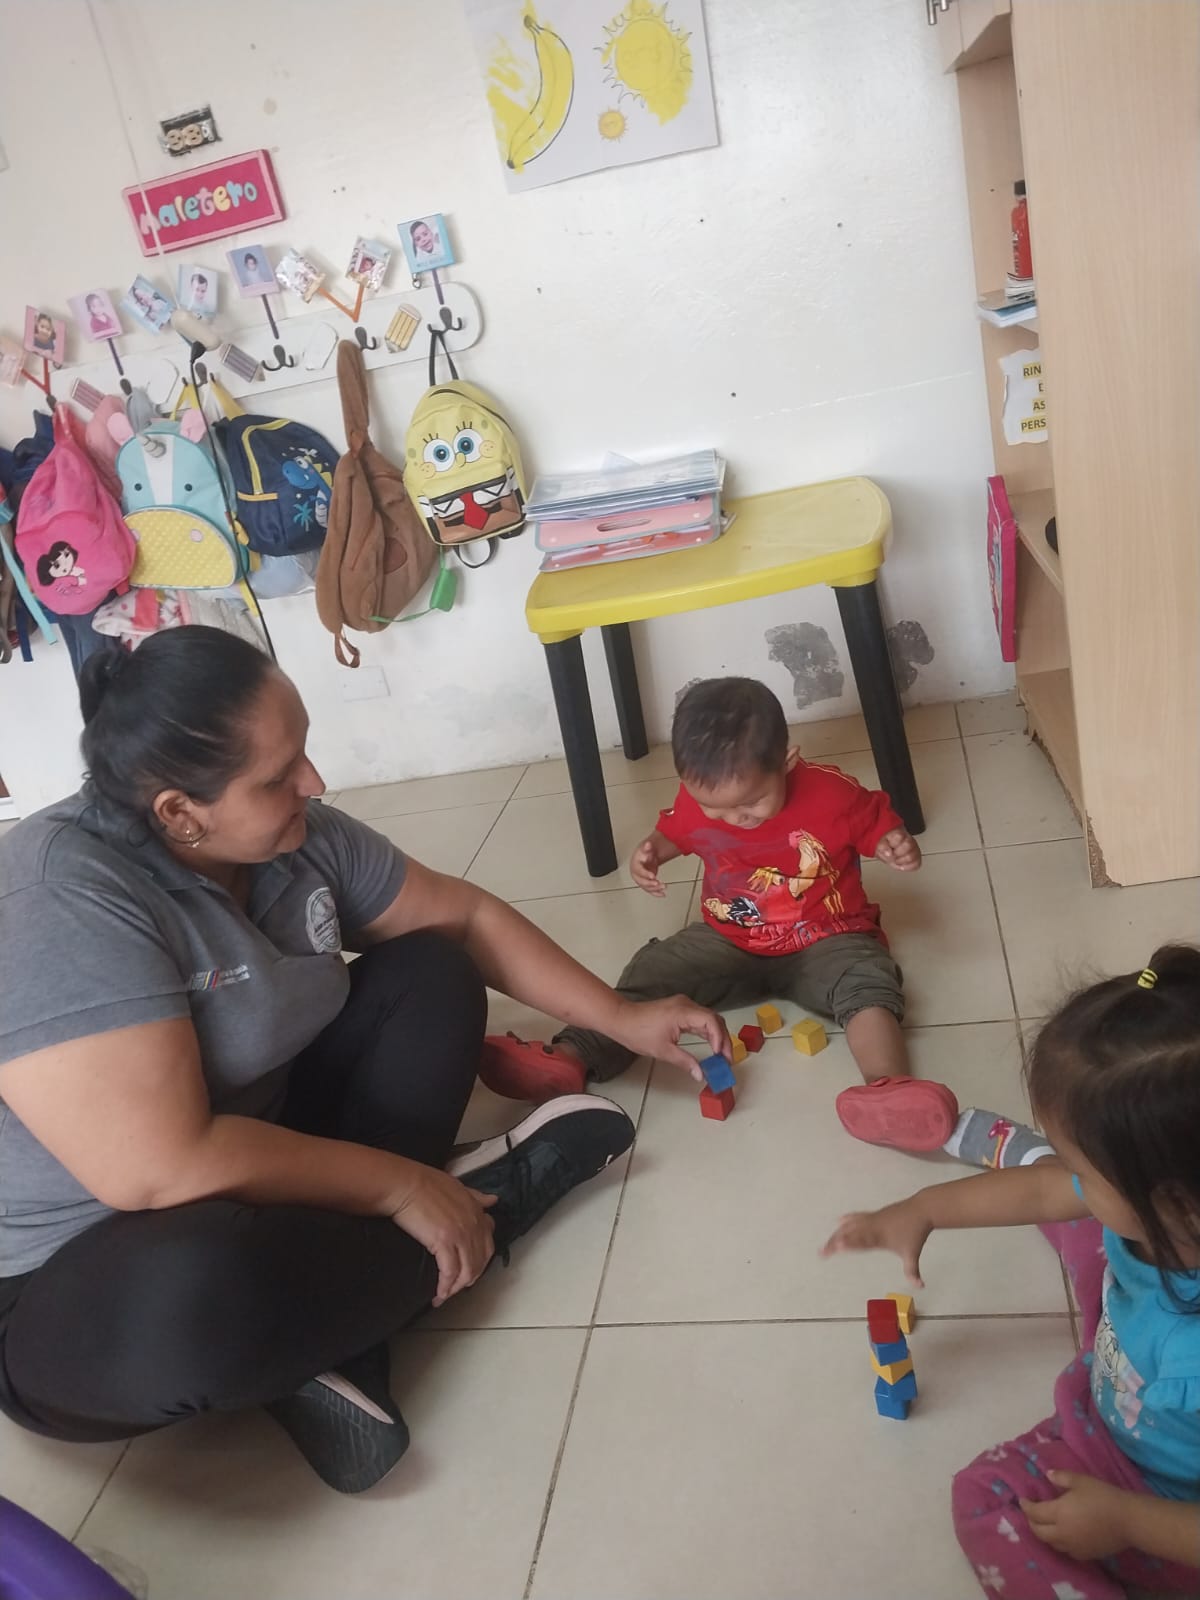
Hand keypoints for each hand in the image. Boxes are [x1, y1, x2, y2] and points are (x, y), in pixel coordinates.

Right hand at [388, 1165, 496, 1306]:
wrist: (404, 1184)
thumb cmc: (425, 1182)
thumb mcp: (458, 1186)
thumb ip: (476, 1197)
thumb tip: (493, 1200)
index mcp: (477, 1210)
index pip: (488, 1241)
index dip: (481, 1257)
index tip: (470, 1266)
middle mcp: (473, 1224)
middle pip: (481, 1260)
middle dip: (471, 1277)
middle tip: (458, 1286)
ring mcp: (460, 1234)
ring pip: (468, 1270)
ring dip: (458, 1287)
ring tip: (447, 1294)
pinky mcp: (443, 1242)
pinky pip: (450, 1272)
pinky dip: (446, 1287)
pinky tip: (438, 1295)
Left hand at [610, 994, 730, 1080]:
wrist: (621, 1019)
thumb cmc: (638, 1032)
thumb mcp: (663, 1051)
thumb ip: (685, 1062)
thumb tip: (700, 1074)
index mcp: (683, 1012)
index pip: (711, 1021)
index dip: (719, 1038)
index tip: (720, 1055)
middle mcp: (686, 1005)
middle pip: (714, 1019)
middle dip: (723, 1039)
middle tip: (727, 1059)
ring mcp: (683, 1006)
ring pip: (709, 1019)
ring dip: (717, 1036)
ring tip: (721, 1056)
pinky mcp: (680, 1010)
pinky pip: (699, 1020)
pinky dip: (707, 1032)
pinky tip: (710, 1046)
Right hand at [630, 836, 665, 895]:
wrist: (642, 859)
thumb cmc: (643, 855)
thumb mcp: (645, 849)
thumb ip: (647, 847)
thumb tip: (648, 844)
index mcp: (635, 866)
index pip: (639, 871)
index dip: (646, 874)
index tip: (652, 876)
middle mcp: (637, 875)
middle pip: (642, 882)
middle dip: (650, 884)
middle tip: (659, 883)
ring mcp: (641, 881)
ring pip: (646, 888)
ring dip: (655, 889)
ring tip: (663, 887)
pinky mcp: (646, 885)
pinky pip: (650, 891)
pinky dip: (656, 893)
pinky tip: (662, 894)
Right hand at [820, 1196, 931, 1285]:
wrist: (922, 1209)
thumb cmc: (916, 1232)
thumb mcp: (913, 1254)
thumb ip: (912, 1271)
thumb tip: (920, 1286)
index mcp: (880, 1237)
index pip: (860, 1241)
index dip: (847, 1244)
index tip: (835, 1247)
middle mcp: (872, 1226)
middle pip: (849, 1234)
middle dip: (835, 1242)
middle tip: (822, 1252)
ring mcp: (872, 1218)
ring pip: (850, 1225)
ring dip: (837, 1233)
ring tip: (827, 1243)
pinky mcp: (875, 1214)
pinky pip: (857, 1216)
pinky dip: (847, 1219)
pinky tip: (839, 1220)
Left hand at [875, 829, 920, 870]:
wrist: (891, 849)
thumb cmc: (887, 846)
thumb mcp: (880, 844)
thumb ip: (883, 846)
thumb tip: (888, 853)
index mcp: (899, 834)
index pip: (899, 836)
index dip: (892, 844)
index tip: (888, 848)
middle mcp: (910, 840)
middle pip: (908, 845)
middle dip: (897, 853)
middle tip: (892, 855)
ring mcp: (915, 849)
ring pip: (912, 856)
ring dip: (901, 861)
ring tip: (896, 860)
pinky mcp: (918, 858)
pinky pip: (916, 864)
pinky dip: (907, 867)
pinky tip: (901, 865)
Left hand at [1021, 1472, 1133, 1560]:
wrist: (1128, 1520)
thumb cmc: (1103, 1496)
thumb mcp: (1081, 1481)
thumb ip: (1061, 1477)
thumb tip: (1047, 1475)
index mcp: (1058, 1513)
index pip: (1035, 1513)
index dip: (1026, 1506)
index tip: (1021, 1500)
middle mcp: (1062, 1533)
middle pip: (1039, 1532)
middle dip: (1031, 1522)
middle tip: (1030, 1513)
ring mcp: (1074, 1546)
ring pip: (1052, 1543)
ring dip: (1044, 1534)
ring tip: (1044, 1524)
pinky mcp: (1086, 1555)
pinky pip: (1066, 1550)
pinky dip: (1059, 1543)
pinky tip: (1063, 1535)